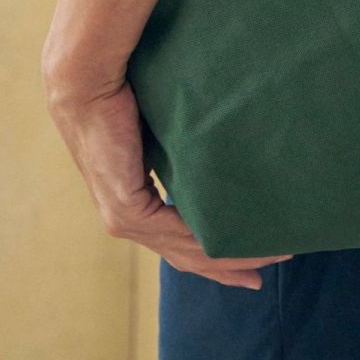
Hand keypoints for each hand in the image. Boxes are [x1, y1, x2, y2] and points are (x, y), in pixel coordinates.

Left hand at [43, 70, 292, 288]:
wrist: (89, 81)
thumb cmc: (123, 89)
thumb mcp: (159, 125)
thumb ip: (179, 145)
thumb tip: (213, 136)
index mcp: (130, 197)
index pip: (174, 237)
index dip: (211, 252)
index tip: (247, 259)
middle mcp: (125, 216)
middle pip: (183, 255)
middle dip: (226, 268)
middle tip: (261, 277)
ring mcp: (124, 218)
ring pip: (185, 251)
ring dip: (229, 257)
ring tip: (270, 255)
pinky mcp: (127, 210)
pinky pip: (177, 236)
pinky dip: (213, 243)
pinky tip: (241, 242)